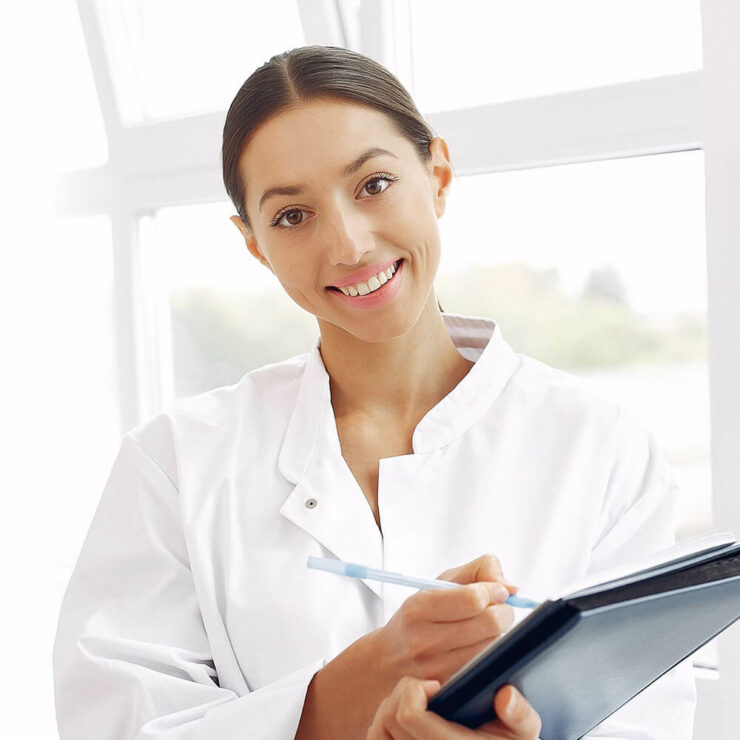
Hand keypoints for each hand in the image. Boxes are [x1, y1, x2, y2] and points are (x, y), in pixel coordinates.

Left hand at [367, 676, 541, 739]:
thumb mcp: (524, 735)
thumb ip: (520, 715)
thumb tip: (505, 695)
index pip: (408, 715)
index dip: (416, 689)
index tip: (436, 685)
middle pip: (389, 716)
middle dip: (405, 691)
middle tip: (427, 689)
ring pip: (378, 730)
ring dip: (393, 707)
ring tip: (417, 703)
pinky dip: (385, 725)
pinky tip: (408, 720)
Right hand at [374, 555, 516, 685]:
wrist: (388, 662)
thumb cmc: (419, 617)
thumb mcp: (439, 584)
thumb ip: (478, 570)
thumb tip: (511, 587)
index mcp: (418, 608)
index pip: (474, 598)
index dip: (494, 590)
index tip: (496, 590)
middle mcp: (424, 640)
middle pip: (491, 623)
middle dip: (503, 611)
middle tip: (498, 609)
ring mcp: (436, 669)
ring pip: (493, 647)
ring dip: (498, 635)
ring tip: (485, 630)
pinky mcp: (449, 688)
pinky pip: (487, 669)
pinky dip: (491, 656)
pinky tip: (481, 648)